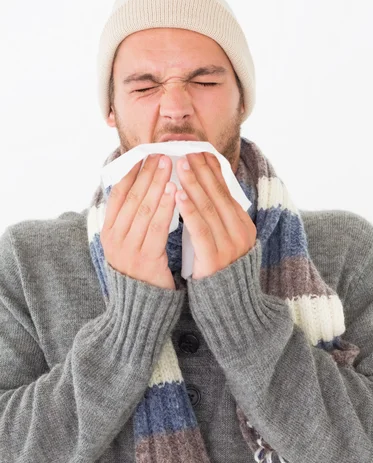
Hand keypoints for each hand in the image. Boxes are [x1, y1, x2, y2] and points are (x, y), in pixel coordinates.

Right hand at [100, 154, 176, 289]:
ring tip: (169, 166)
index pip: (118, 195)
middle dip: (147, 173)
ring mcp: (128, 249)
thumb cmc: (140, 271)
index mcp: (109, 232)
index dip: (131, 173)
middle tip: (161, 154)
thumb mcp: (129, 243)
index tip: (143, 155)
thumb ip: (132, 220)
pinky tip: (174, 192)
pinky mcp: (145, 259)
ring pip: (144, 209)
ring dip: (157, 184)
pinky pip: (157, 227)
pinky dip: (165, 207)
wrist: (140, 308)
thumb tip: (142, 187)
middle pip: (132, 197)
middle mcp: (114, 238)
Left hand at [175, 152, 256, 279]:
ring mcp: (229, 245)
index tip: (199, 151)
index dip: (212, 169)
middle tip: (186, 151)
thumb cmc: (218, 267)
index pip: (226, 190)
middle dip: (201, 171)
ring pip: (208, 208)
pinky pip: (200, 229)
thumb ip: (216, 216)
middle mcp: (240, 232)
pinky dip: (189, 209)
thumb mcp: (223, 238)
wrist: (228, 304)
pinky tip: (178, 194)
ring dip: (193, 184)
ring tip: (179, 165)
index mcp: (243, 224)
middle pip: (217, 194)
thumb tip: (202, 188)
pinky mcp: (215, 259)